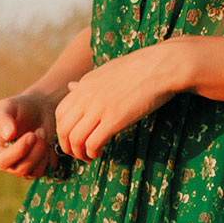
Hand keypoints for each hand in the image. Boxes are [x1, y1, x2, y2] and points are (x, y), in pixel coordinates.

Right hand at [0, 93, 57, 178]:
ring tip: (43, 132)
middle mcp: (6, 162)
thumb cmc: (20, 106)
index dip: (18, 151)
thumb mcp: (7, 106)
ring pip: (32, 172)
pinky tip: (48, 141)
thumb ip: (3, 118)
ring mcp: (21, 167)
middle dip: (34, 151)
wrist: (40, 109)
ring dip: (42, 153)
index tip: (31, 135)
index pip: (2, 160)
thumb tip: (8, 135)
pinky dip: (49, 157)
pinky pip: (43, 171)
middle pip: (19, 169)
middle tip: (40, 131)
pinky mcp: (36, 168)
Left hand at [53, 40, 188, 160]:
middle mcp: (86, 97)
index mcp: (84, 85)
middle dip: (67, 147)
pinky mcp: (114, 119)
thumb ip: (87, 82)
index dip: (63, 131)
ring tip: (88, 157)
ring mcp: (99, 108)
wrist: (163, 65)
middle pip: (62, 130)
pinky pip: (92, 144)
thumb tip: (71, 86)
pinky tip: (99, 153)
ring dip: (79, 154)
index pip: (60, 114)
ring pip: (74, 140)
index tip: (73, 138)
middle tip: (78, 153)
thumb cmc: (139, 67)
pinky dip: (92, 153)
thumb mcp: (106, 71)